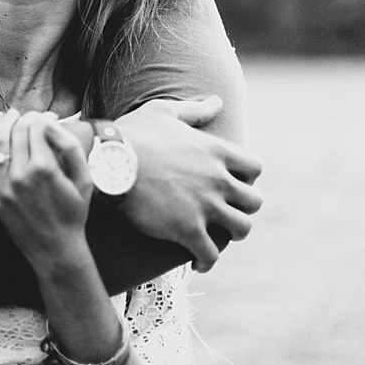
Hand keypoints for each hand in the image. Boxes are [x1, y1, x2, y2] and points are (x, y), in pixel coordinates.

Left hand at [0, 110, 92, 263]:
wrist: (56, 249)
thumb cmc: (74, 213)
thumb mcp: (85, 179)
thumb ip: (70, 147)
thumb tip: (52, 123)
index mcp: (44, 167)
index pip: (37, 128)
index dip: (43, 118)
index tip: (48, 117)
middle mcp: (20, 174)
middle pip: (17, 132)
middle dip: (25, 118)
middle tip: (31, 115)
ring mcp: (3, 186)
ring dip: (4, 124)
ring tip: (11, 116)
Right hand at [116, 97, 263, 271]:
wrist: (109, 161)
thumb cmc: (132, 133)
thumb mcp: (163, 112)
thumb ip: (194, 109)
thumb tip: (217, 101)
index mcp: (216, 151)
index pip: (255, 167)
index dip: (246, 176)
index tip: (232, 181)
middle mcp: (218, 180)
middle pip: (254, 201)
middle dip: (242, 207)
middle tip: (224, 211)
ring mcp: (205, 206)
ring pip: (241, 229)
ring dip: (230, 234)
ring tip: (214, 236)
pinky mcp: (187, 230)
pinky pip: (210, 254)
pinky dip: (206, 261)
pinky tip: (197, 263)